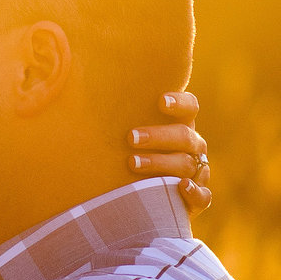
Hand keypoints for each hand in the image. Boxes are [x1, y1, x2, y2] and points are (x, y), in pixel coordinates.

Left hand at [128, 90, 211, 212]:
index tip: (159, 101)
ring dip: (160, 163)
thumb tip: (77, 81)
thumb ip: (116, 113)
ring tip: (132, 163)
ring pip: (187, 164)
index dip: (179, 102)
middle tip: (130, 137)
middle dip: (157, 136)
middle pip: (184, 136)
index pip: (190, 106)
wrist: (146, 196)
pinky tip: (180, 187)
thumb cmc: (133, 154)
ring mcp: (198, 171)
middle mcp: (193, 145)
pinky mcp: (198, 198)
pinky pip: (203, 195)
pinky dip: (194, 192)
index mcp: (182, 125)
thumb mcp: (128, 134)